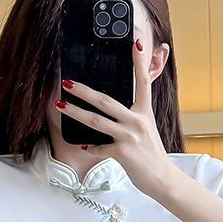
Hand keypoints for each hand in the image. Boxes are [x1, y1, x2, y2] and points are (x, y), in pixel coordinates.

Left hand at [56, 39, 176, 197]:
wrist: (162, 179)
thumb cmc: (151, 154)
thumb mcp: (146, 129)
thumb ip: (132, 117)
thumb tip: (109, 109)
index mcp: (145, 112)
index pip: (143, 81)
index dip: (139, 61)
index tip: (135, 41)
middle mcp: (138, 121)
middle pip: (106, 100)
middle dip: (84, 90)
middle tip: (67, 82)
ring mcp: (130, 137)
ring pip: (96, 121)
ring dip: (75, 112)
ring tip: (60, 104)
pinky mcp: (123, 153)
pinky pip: (99, 147)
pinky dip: (89, 147)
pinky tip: (83, 145)